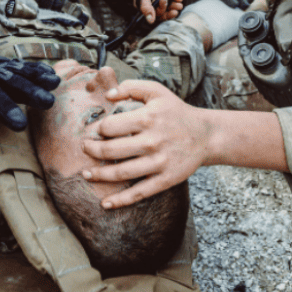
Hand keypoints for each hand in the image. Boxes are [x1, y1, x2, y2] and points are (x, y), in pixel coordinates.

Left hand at [0, 29, 60, 149]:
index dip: (5, 108)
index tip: (20, 125)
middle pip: (10, 81)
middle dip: (29, 91)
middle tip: (47, 103)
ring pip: (20, 71)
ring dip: (38, 77)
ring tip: (55, 85)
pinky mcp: (7, 64)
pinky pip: (24, 66)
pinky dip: (38, 69)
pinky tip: (53, 75)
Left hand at [80, 80, 210, 208]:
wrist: (206, 134)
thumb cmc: (176, 112)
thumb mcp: (156, 91)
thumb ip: (131, 87)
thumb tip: (108, 95)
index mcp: (147, 118)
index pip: (110, 127)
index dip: (99, 129)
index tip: (95, 131)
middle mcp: (152, 141)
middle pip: (111, 151)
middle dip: (92, 151)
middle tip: (85, 149)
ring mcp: (159, 162)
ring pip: (121, 173)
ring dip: (99, 175)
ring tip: (87, 174)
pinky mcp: (166, 179)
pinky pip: (139, 192)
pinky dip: (120, 200)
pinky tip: (105, 204)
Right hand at [133, 0, 180, 22]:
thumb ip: (146, 6)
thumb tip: (150, 21)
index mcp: (140, 1)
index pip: (152, 14)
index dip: (163, 14)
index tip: (172, 11)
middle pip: (159, 9)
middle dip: (169, 9)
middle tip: (179, 8)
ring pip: (163, 2)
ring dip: (172, 4)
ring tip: (181, 4)